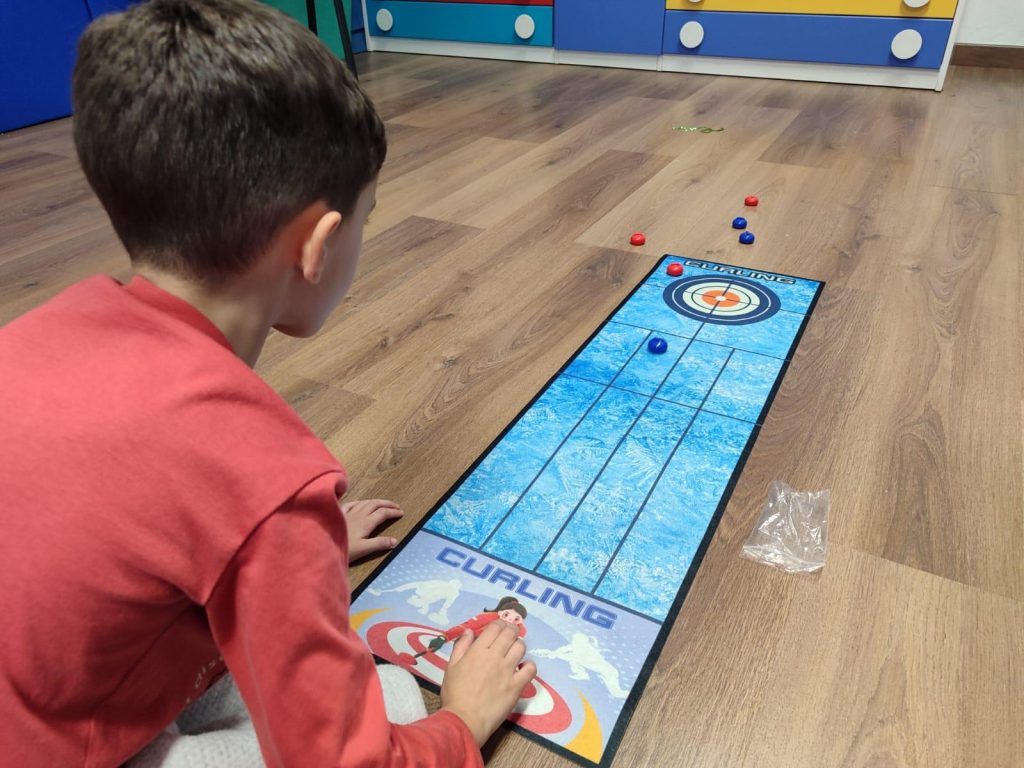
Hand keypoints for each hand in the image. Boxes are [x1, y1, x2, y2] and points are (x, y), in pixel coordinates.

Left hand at [340, 498, 402, 560]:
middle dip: (387, 504)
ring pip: (364, 502)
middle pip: (375, 504)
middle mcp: (358, 514)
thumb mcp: (363, 549)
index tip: (401, 513)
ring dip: (376, 501)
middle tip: (396, 506)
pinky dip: (359, 502)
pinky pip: (351, 504)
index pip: (383, 513)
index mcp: (366, 522)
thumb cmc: (343, 549)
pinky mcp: (338, 514)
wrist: (322, 546)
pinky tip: (359, 503)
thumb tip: (396, 540)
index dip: (393, 512)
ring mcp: (348, 513)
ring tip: (382, 504)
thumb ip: (379, 544)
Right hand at [439, 622, 536, 746]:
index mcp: (478, 651)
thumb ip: (461, 647)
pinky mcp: (517, 686)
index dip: (499, 624)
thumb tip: (470, 631)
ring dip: (519, 645)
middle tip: (510, 634)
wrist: (464, 720)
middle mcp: (495, 657)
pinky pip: (530, 669)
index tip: (499, 627)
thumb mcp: (451, 667)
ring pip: (521, 647)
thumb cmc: (455, 694)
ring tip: (515, 651)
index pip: (495, 627)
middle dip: (511, 630)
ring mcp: (507, 671)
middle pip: (510, 633)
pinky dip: (529, 665)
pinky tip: (523, 668)